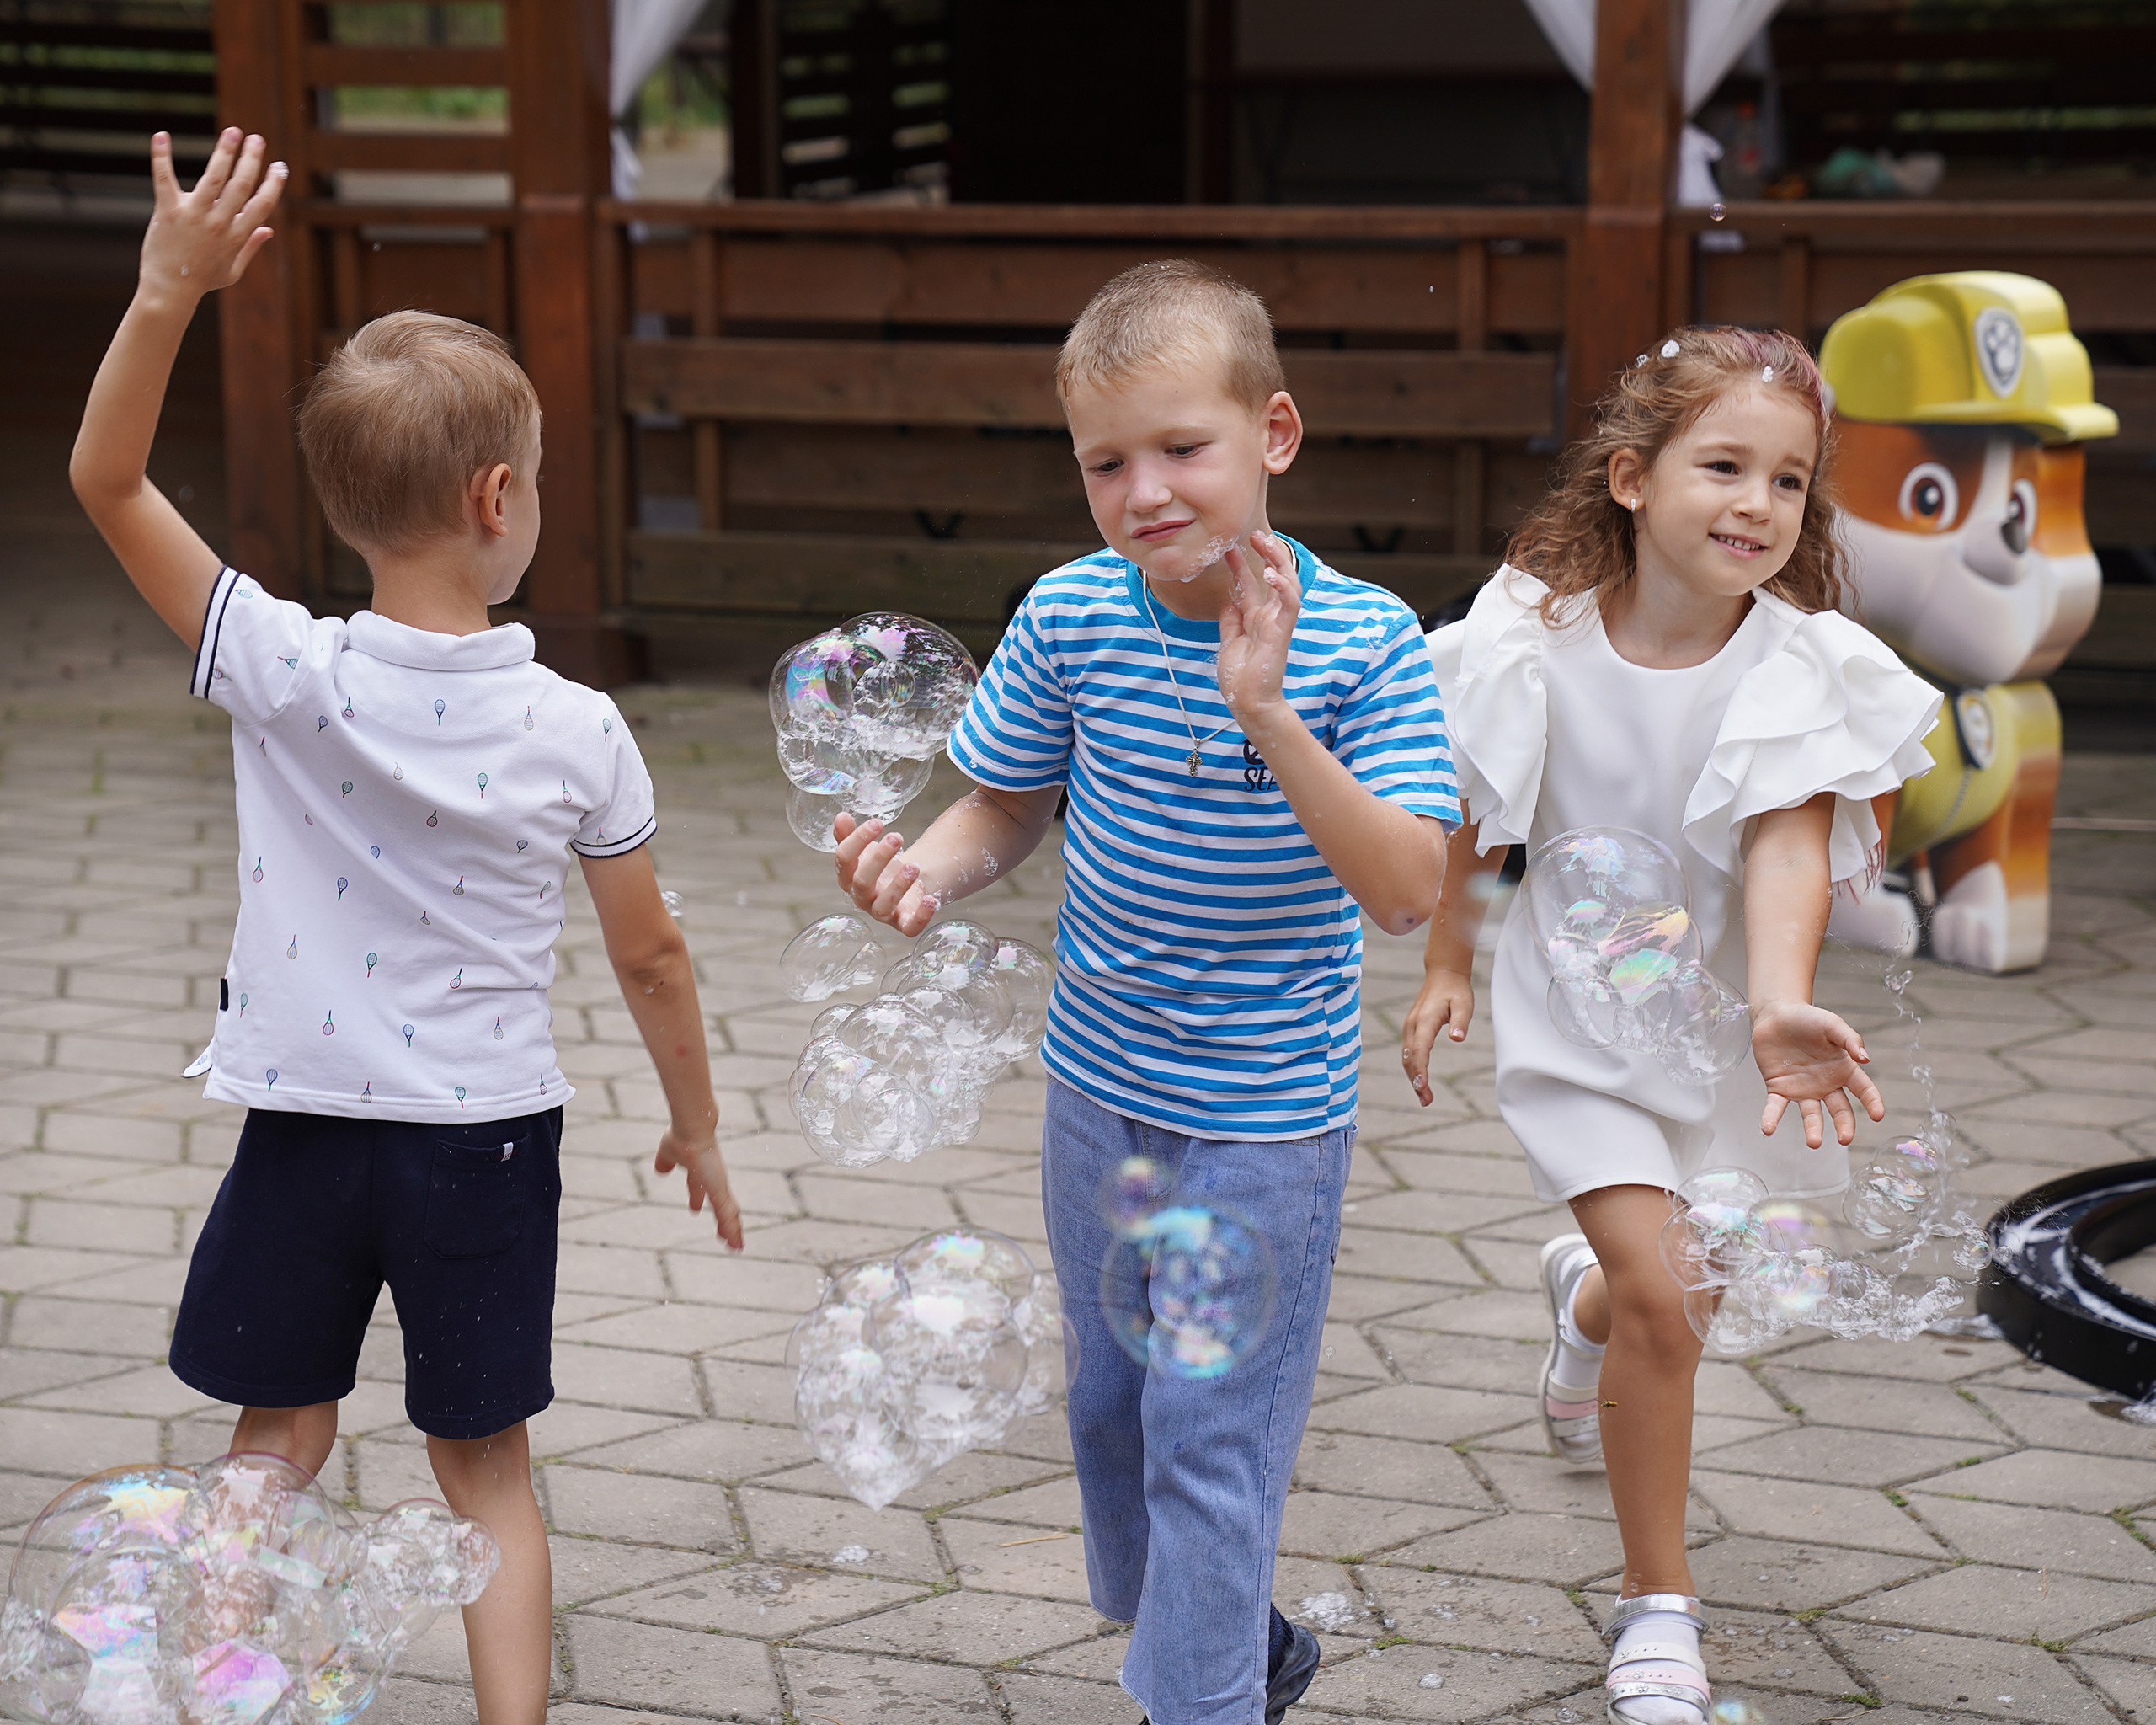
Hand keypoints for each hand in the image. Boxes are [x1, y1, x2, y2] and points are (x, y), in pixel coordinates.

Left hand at [142, 129, 285, 303]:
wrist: (169, 290)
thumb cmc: (201, 281)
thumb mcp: (232, 271)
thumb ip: (250, 248)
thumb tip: (268, 229)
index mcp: (236, 237)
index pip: (261, 205)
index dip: (273, 184)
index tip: (279, 167)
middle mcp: (219, 224)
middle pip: (241, 185)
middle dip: (251, 160)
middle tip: (256, 139)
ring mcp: (193, 216)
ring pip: (213, 177)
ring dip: (225, 152)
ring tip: (233, 132)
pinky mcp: (168, 211)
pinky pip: (164, 178)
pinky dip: (161, 156)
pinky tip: (162, 135)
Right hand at [653, 1126, 743, 1249]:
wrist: (691, 1130)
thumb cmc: (681, 1137)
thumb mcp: (667, 1153)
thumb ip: (665, 1162)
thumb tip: (659, 1170)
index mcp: (699, 1172)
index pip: (700, 1188)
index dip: (697, 1198)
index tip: (693, 1209)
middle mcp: (713, 1180)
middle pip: (721, 1205)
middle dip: (723, 1221)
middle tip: (724, 1236)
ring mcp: (719, 1186)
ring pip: (728, 1213)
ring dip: (732, 1231)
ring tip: (736, 1247)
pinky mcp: (720, 1190)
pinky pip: (727, 1214)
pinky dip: (731, 1229)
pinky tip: (735, 1242)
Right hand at [833, 812, 938, 935]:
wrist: (901, 884)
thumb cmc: (877, 865)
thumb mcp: (863, 848)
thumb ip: (849, 834)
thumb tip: (841, 816)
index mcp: (847, 877)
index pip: (844, 860)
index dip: (857, 840)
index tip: (877, 823)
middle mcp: (861, 898)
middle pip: (862, 882)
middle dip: (879, 859)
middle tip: (896, 837)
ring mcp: (882, 913)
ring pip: (883, 907)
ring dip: (898, 886)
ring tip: (914, 866)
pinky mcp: (904, 924)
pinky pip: (910, 928)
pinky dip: (922, 916)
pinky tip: (932, 900)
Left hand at [1215, 530, 1298, 726]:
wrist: (1247, 703)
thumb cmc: (1240, 677)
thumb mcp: (1228, 642)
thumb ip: (1230, 620)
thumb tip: (1227, 599)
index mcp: (1254, 619)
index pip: (1249, 584)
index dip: (1240, 564)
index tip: (1226, 546)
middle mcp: (1268, 617)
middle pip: (1272, 576)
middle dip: (1265, 553)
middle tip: (1253, 534)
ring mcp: (1277, 623)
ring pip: (1286, 583)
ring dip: (1278, 562)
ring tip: (1266, 542)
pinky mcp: (1282, 632)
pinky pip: (1289, 605)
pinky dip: (1283, 587)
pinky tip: (1271, 573)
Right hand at [1402, 967, 1474, 1105]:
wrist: (1443, 975)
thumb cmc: (1455, 990)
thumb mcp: (1464, 1004)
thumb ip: (1461, 1022)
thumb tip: (1457, 1039)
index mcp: (1425, 1020)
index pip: (1419, 1049)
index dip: (1420, 1070)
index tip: (1423, 1087)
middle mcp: (1412, 1025)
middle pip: (1409, 1058)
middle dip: (1416, 1080)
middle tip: (1426, 1101)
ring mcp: (1409, 1027)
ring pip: (1407, 1057)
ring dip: (1413, 1077)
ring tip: (1424, 1097)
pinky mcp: (1411, 1030)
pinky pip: (1409, 1053)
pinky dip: (1413, 1068)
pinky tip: (1420, 1081)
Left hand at [1752, 999, 1883, 1148]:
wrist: (1776, 1015)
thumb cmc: (1808, 1019)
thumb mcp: (1832, 1025)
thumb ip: (1850, 1040)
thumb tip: (1866, 1059)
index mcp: (1843, 1069)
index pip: (1863, 1089)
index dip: (1872, 1102)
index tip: (1878, 1115)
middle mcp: (1826, 1084)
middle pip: (1839, 1110)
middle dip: (1844, 1126)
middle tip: (1844, 1139)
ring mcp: (1803, 1089)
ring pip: (1810, 1114)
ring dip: (1813, 1129)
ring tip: (1814, 1143)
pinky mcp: (1778, 1089)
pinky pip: (1776, 1107)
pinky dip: (1771, 1118)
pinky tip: (1768, 1129)